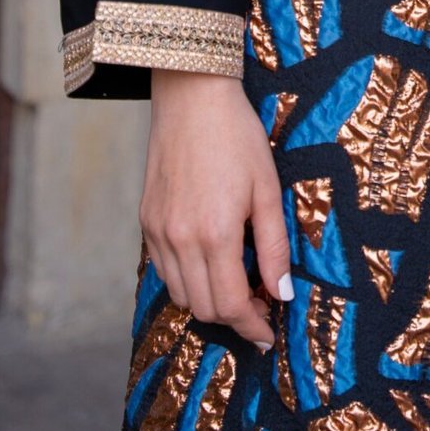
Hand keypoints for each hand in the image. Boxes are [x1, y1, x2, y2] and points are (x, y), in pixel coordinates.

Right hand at [141, 69, 291, 352]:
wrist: (192, 98)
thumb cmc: (237, 137)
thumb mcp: (268, 189)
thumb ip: (273, 246)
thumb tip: (282, 292)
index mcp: (215, 234)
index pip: (230, 305)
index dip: (252, 326)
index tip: (268, 333)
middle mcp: (180, 240)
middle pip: (204, 308)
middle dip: (234, 318)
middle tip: (260, 304)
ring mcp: (158, 232)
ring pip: (181, 295)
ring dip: (209, 301)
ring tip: (237, 283)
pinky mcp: (146, 221)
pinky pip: (164, 270)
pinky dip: (187, 279)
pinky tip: (210, 261)